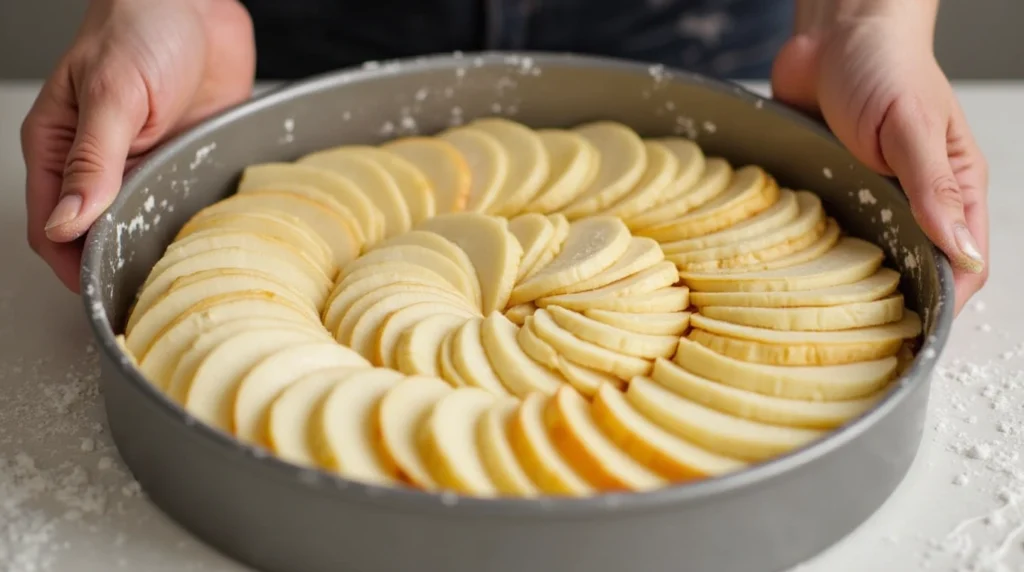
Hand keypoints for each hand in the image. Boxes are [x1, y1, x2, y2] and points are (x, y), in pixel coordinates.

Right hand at [21, 0, 254, 292]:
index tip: (100, 293)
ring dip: (158, 246)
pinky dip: (192, 221)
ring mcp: (145, 161)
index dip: (73, 265)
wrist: (199, 1)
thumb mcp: (113, 95)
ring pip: (143, 223)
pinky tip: (207, 238)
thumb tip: (65, 224)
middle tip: (148, 292)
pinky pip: (184, 201)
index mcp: (60, 146)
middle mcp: (100, 161)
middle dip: (118, 264)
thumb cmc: (142, 27)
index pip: (53, 227)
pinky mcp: (184, 156)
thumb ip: (92, 162)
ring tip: (181, 274)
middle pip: (99, 233)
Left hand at [770, 3, 987, 314]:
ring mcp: (874, 194)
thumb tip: (960, 251)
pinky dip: (822, 252)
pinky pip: (834, 231)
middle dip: (899, 300)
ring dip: (857, 279)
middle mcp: (917, 197)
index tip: (920, 330)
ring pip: (874, 254)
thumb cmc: (881, 67)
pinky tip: (803, 271)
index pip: (965, 260)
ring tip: (832, 315)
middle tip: (866, 337)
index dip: (948, 300)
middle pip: (918, 265)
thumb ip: (934, 188)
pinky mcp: (836, 187)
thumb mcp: (911, 127)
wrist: (831, 33)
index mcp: (956, 185)